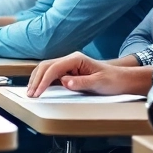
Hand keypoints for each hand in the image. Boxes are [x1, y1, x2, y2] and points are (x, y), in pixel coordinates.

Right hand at [25, 52, 151, 96]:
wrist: (122, 80)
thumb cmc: (112, 80)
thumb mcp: (99, 83)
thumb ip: (81, 82)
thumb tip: (64, 82)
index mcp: (76, 59)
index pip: (54, 68)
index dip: (44, 80)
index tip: (38, 92)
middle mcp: (70, 60)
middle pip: (46, 66)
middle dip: (36, 80)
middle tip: (30, 94)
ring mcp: (68, 65)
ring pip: (46, 69)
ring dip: (37, 80)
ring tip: (31, 92)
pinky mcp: (68, 72)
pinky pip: (51, 74)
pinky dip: (42, 81)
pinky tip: (38, 88)